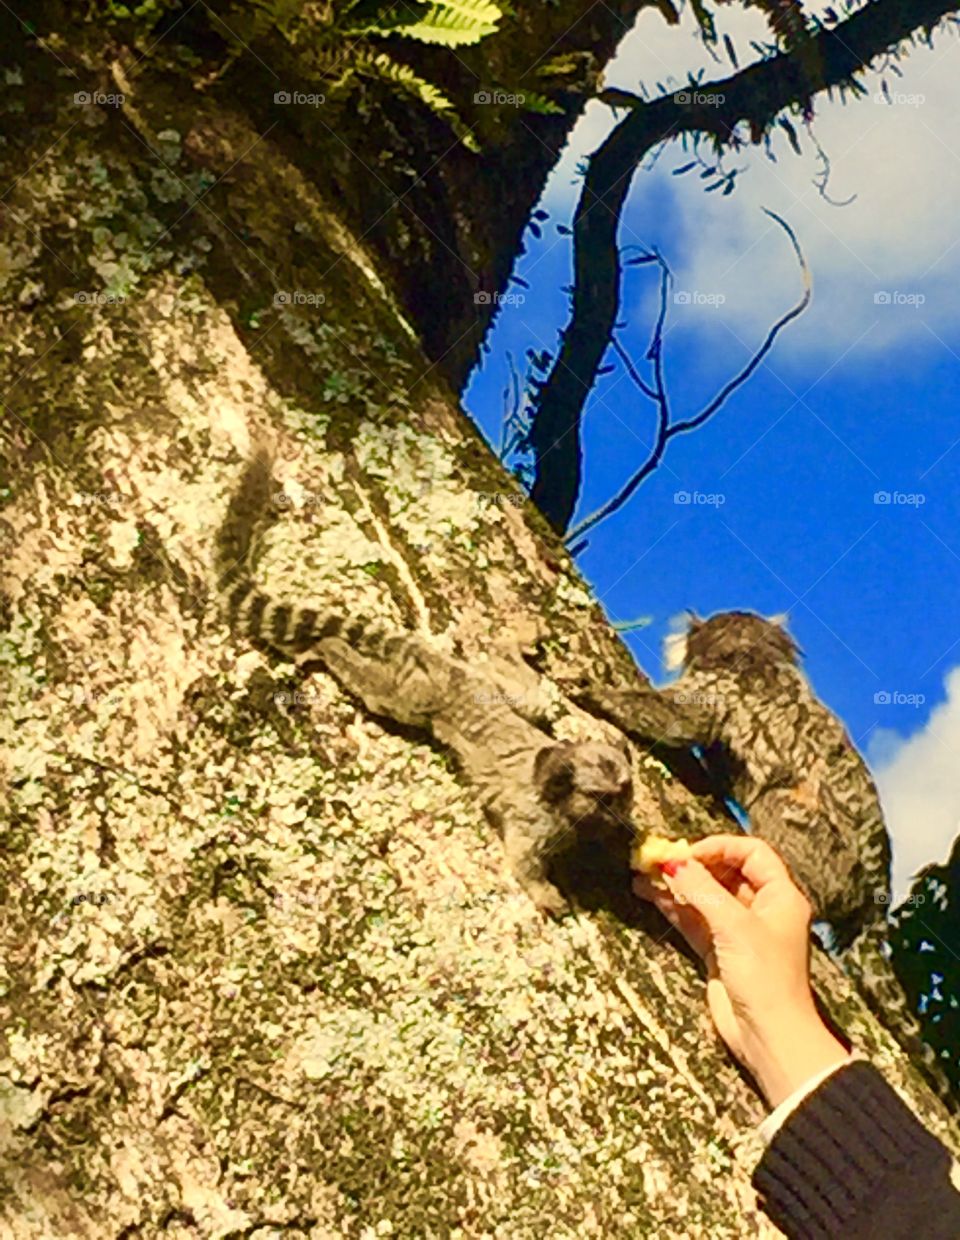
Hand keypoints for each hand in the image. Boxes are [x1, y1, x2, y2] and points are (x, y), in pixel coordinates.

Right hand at [633, 833, 849, 1107]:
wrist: (769, 1036)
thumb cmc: (766, 979)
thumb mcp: (734, 926)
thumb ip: (702, 890)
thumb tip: (674, 863)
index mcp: (780, 896)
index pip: (752, 853)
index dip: (720, 847)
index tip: (689, 853)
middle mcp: (761, 909)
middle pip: (724, 872)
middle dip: (691, 865)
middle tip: (659, 859)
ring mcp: (738, 930)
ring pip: (704, 896)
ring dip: (676, 885)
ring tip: (643, 873)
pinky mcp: (719, 951)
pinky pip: (693, 919)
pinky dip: (672, 907)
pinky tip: (648, 895)